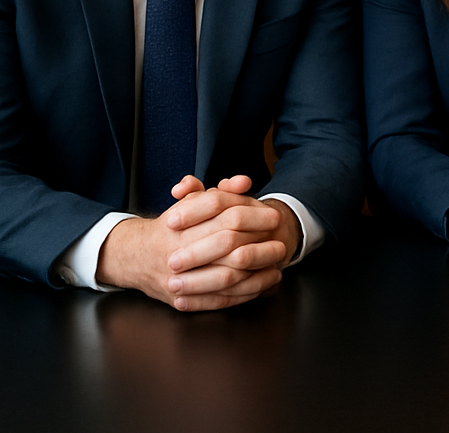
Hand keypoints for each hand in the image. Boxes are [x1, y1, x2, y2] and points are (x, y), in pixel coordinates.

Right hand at [97, 174, 293, 310]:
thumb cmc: (173, 228)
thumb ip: (219, 190)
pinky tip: (265, 282)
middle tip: (281, 240)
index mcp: (176, 220)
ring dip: (258, 268)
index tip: (274, 216)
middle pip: (226, 241)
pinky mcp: (180, 299)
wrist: (135, 258)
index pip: (220, 209)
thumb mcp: (192, 203)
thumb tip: (244, 182)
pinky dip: (246, 291)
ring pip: (225, 274)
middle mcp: (174, 249)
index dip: (251, 212)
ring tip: (278, 261)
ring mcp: (176, 277)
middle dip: (259, 240)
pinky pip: (219, 298)